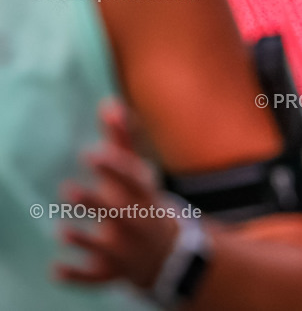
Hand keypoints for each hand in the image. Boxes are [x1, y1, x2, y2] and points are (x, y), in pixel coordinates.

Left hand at [53, 100, 179, 288]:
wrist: (167, 254)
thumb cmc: (142, 202)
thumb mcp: (136, 173)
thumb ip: (122, 140)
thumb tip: (109, 103)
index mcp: (143, 196)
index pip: (132, 181)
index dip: (114, 169)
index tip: (92, 154)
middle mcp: (136, 223)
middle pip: (117, 213)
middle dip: (95, 204)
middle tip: (68, 190)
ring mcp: (126, 250)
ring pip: (105, 247)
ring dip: (85, 241)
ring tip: (61, 231)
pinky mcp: (113, 272)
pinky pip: (95, 277)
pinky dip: (77, 276)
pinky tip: (56, 270)